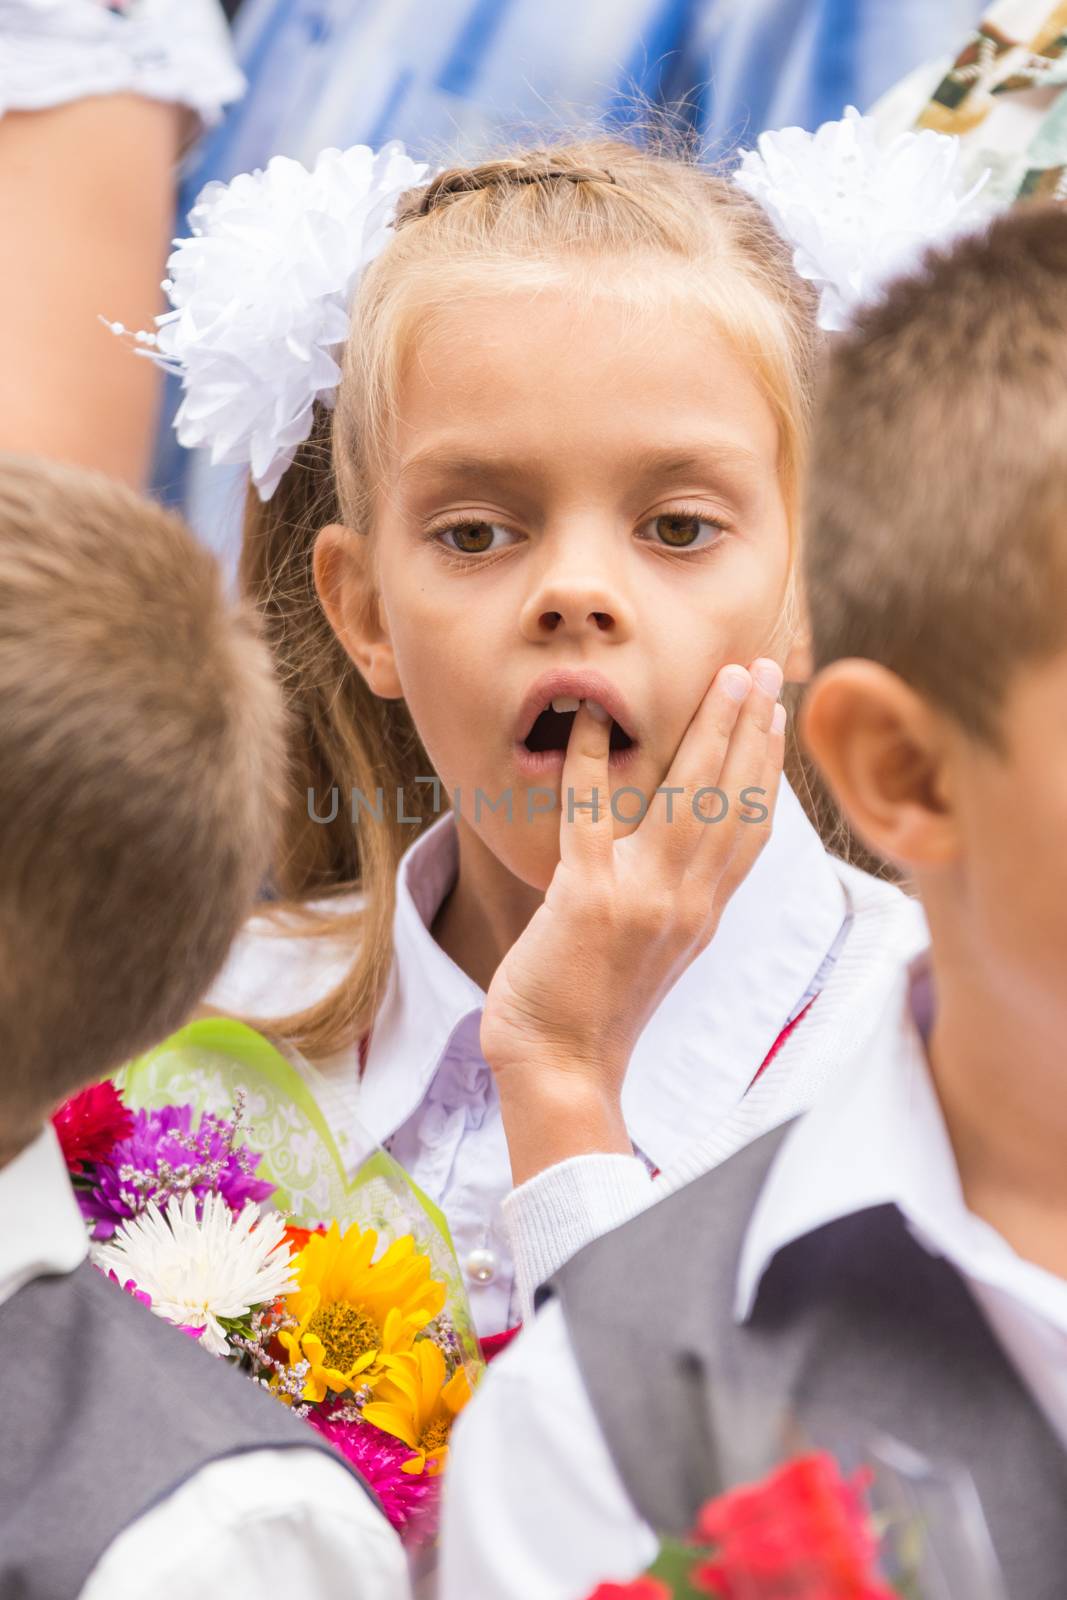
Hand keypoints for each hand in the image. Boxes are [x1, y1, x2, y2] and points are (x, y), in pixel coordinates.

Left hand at [481, 659, 786, 1182]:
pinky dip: (588, 762)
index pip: (751, 829)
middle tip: (763, 669)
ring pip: (691, 799)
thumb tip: (679, 861)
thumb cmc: (593, 1013)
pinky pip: (592, 816)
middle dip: (752, 728)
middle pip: (735, 801)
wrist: (561, 1068)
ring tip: (724, 678)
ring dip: (710, 731)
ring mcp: (644, 898)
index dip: (768, 767)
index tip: (776, 717)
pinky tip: (588, 717)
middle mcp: (688, 902)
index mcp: (704, 914)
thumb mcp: (654, 954)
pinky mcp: (589, 898)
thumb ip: (672, 903)